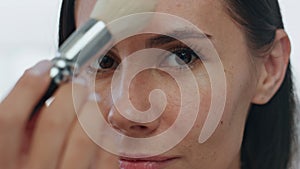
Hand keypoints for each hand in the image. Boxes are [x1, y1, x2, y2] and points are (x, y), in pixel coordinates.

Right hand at [0, 60, 117, 168]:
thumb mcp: (13, 156)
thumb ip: (21, 131)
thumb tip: (39, 93)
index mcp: (6, 165)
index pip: (9, 119)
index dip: (27, 87)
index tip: (44, 68)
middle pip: (53, 122)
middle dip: (69, 93)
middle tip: (77, 82)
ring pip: (83, 136)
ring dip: (92, 109)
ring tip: (94, 98)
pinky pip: (105, 154)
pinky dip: (106, 132)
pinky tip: (104, 123)